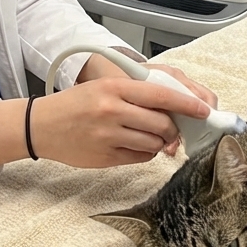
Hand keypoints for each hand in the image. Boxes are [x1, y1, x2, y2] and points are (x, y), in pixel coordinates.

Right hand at [77, 55, 218, 155]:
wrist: (42, 125)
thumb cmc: (76, 103)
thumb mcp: (105, 87)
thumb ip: (137, 95)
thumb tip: (173, 109)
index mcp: (115, 88)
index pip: (162, 96)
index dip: (188, 105)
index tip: (204, 111)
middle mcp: (113, 111)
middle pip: (162, 124)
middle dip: (173, 129)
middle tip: (171, 128)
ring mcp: (109, 136)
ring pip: (154, 144)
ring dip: (158, 143)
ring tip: (147, 136)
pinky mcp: (106, 157)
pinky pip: (140, 158)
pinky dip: (144, 153)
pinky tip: (133, 145)